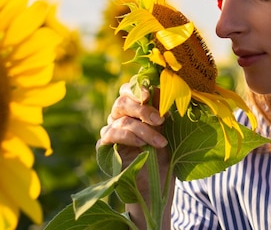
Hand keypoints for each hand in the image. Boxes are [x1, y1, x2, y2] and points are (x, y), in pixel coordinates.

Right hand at [98, 84, 174, 229]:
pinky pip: (111, 135)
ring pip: (122, 121)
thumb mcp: (166, 128)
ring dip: (144, 131)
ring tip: (161, 143)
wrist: (156, 182)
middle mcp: (118, 116)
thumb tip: (162, 87)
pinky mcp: (104, 147)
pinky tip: (141, 145)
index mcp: (133, 108)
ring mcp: (110, 130)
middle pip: (122, 102)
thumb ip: (160, 109)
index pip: (127, 90)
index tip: (149, 94)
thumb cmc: (162, 152)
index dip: (136, 88)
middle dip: (143, 110)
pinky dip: (128, 138)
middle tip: (161, 120)